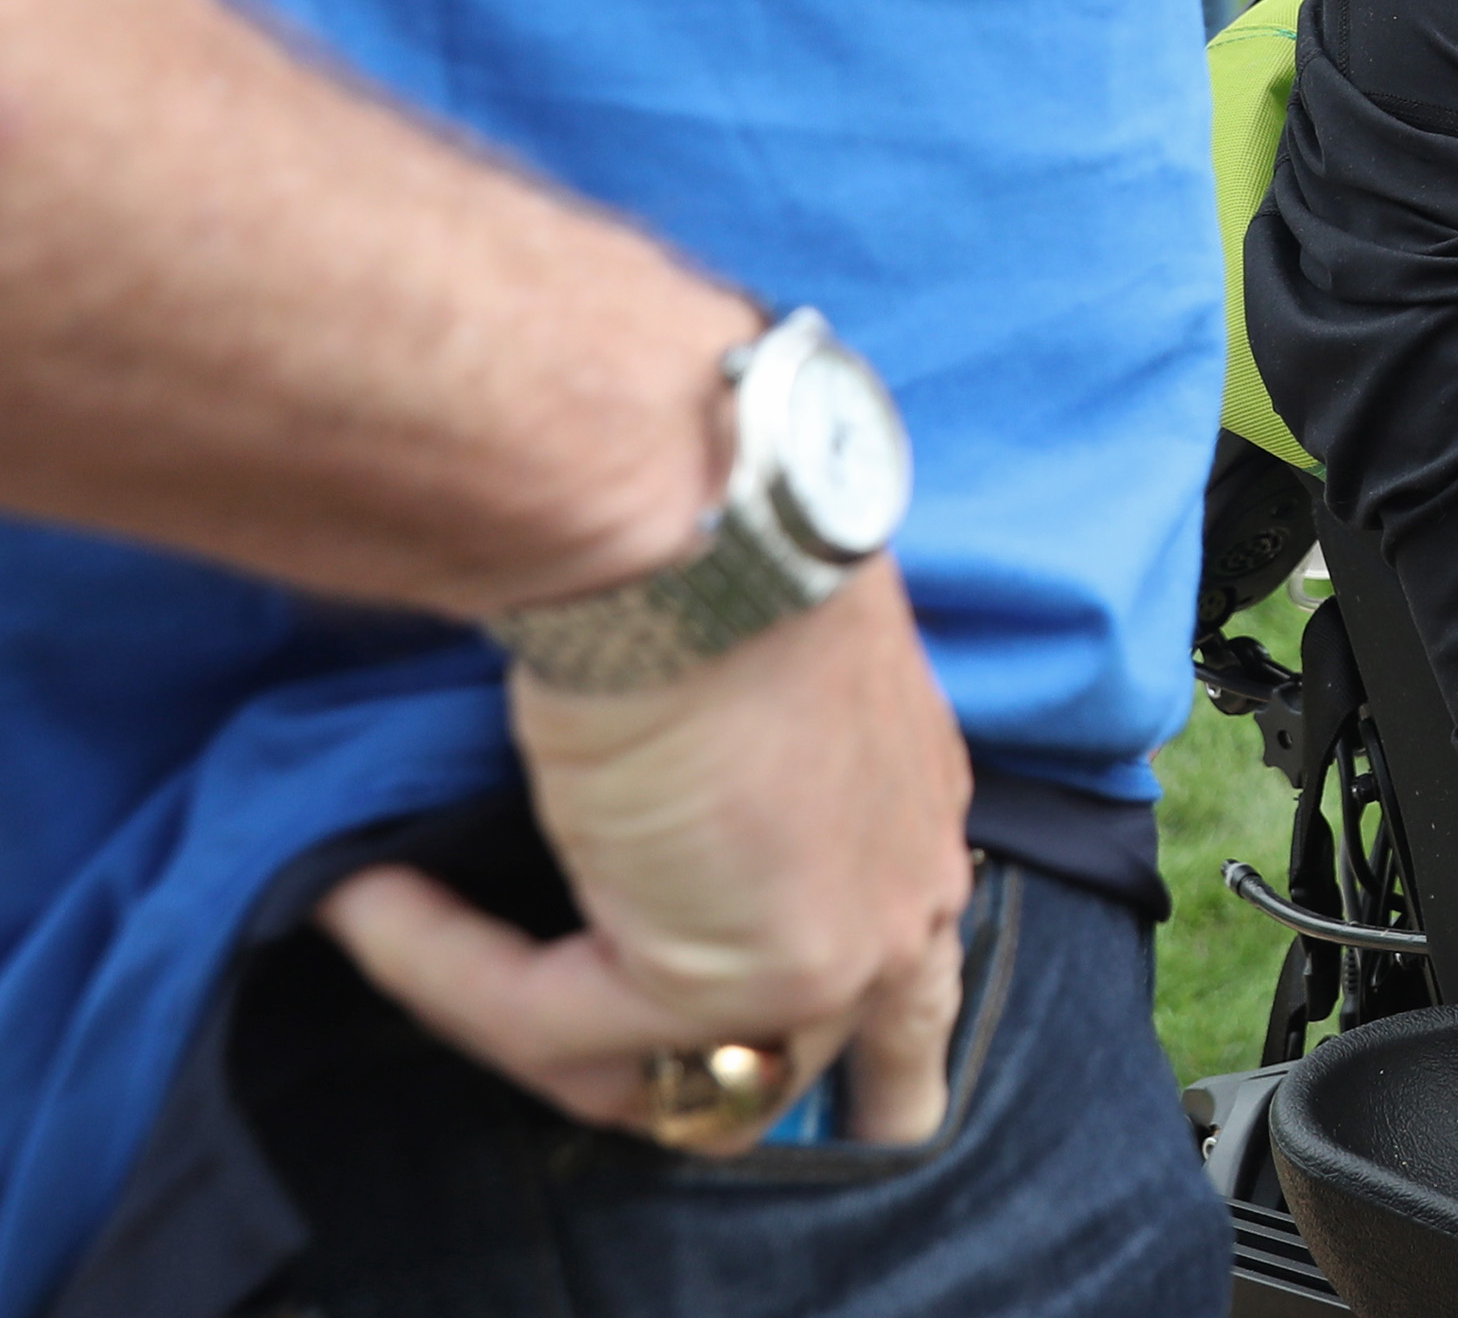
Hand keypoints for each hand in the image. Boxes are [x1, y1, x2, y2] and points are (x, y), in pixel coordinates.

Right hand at [319, 555, 975, 1150]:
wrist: (700, 527)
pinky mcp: (729, 979)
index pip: (903, 996)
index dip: (836, 1051)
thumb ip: (739, 813)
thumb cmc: (717, 566)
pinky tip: (371, 897)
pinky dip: (443, 969)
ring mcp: (833, 957)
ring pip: (656, 1074)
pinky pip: (550, 1022)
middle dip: (698, 1097)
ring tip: (416, 928)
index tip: (792, 1080)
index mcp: (918, 828)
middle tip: (597, 1085)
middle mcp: (905, 907)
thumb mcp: (758, 698)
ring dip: (522, 1026)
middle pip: (794, 1072)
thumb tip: (634, 865)